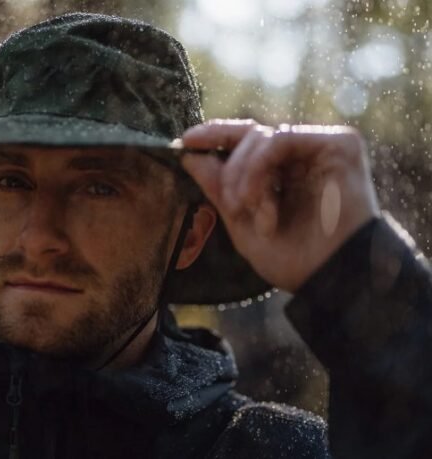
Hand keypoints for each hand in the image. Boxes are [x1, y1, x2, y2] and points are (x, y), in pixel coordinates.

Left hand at [181, 119, 379, 292]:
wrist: (331, 279)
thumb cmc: (292, 259)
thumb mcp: (241, 222)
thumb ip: (218, 187)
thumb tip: (189, 156)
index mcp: (285, 171)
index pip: (247, 140)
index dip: (215, 135)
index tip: (185, 142)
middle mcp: (304, 155)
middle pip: (251, 135)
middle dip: (228, 170)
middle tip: (227, 203)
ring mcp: (321, 147)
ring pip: (261, 137)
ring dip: (243, 174)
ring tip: (245, 209)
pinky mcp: (340, 144)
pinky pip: (281, 139)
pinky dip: (259, 167)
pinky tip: (258, 199)